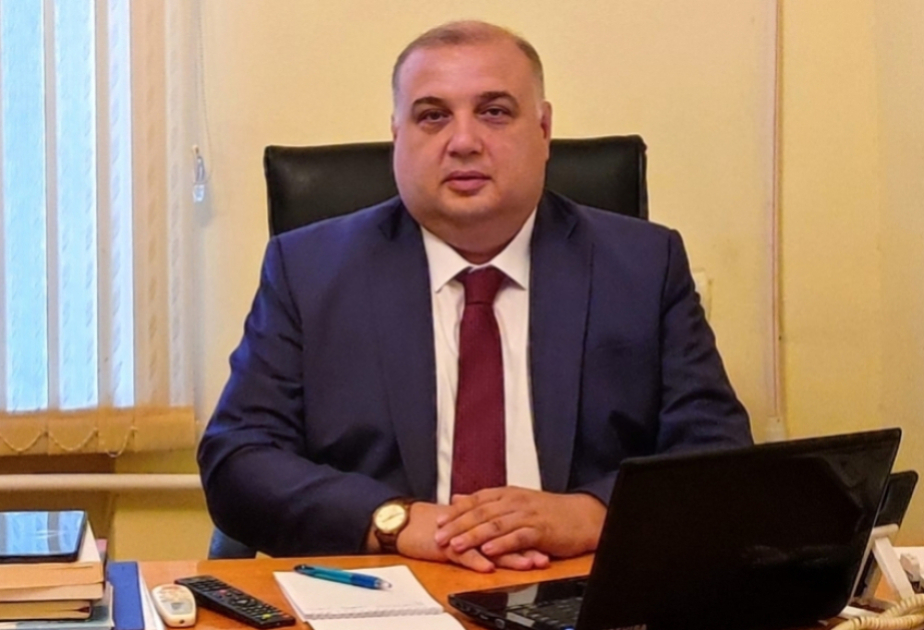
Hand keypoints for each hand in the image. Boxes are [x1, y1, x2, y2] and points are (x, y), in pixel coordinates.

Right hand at [390, 502, 549, 571]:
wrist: (408, 523)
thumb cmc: (438, 526)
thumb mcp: (467, 528)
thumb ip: (487, 530)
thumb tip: (510, 537)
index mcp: (481, 520)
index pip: (510, 528)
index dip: (529, 537)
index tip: (548, 545)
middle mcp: (474, 526)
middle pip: (504, 536)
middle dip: (526, 547)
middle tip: (544, 556)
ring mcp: (460, 535)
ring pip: (488, 545)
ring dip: (508, 555)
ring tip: (526, 563)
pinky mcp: (445, 545)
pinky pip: (462, 554)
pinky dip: (476, 560)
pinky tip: (488, 567)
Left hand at [433, 487, 605, 558]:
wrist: (581, 516)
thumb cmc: (548, 511)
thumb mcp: (514, 500)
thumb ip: (485, 501)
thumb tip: (458, 498)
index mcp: (507, 494)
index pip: (476, 500)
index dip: (456, 511)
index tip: (439, 521)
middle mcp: (515, 502)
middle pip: (481, 513)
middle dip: (458, 525)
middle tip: (440, 536)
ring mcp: (527, 515)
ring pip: (495, 525)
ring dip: (474, 535)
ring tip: (457, 545)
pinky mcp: (540, 530)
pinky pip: (517, 537)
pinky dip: (501, 544)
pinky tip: (488, 550)